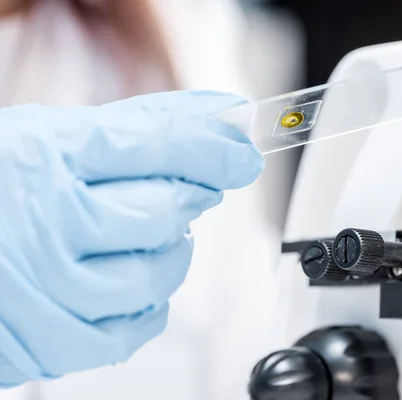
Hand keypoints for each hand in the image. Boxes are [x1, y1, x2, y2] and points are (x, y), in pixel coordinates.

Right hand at [0, 91, 263, 386]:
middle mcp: (48, 224)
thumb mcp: (51, 139)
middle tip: (184, 191)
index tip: (240, 153)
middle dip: (188, 198)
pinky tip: (133, 282)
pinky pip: (134, 330)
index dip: (213, 147)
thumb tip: (220, 116)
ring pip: (158, 273)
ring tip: (150, 236)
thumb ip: (140, 127)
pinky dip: (148, 305)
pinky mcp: (52, 342)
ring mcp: (49, 289)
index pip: (159, 145)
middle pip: (166, 210)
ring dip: (171, 251)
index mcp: (47, 159)